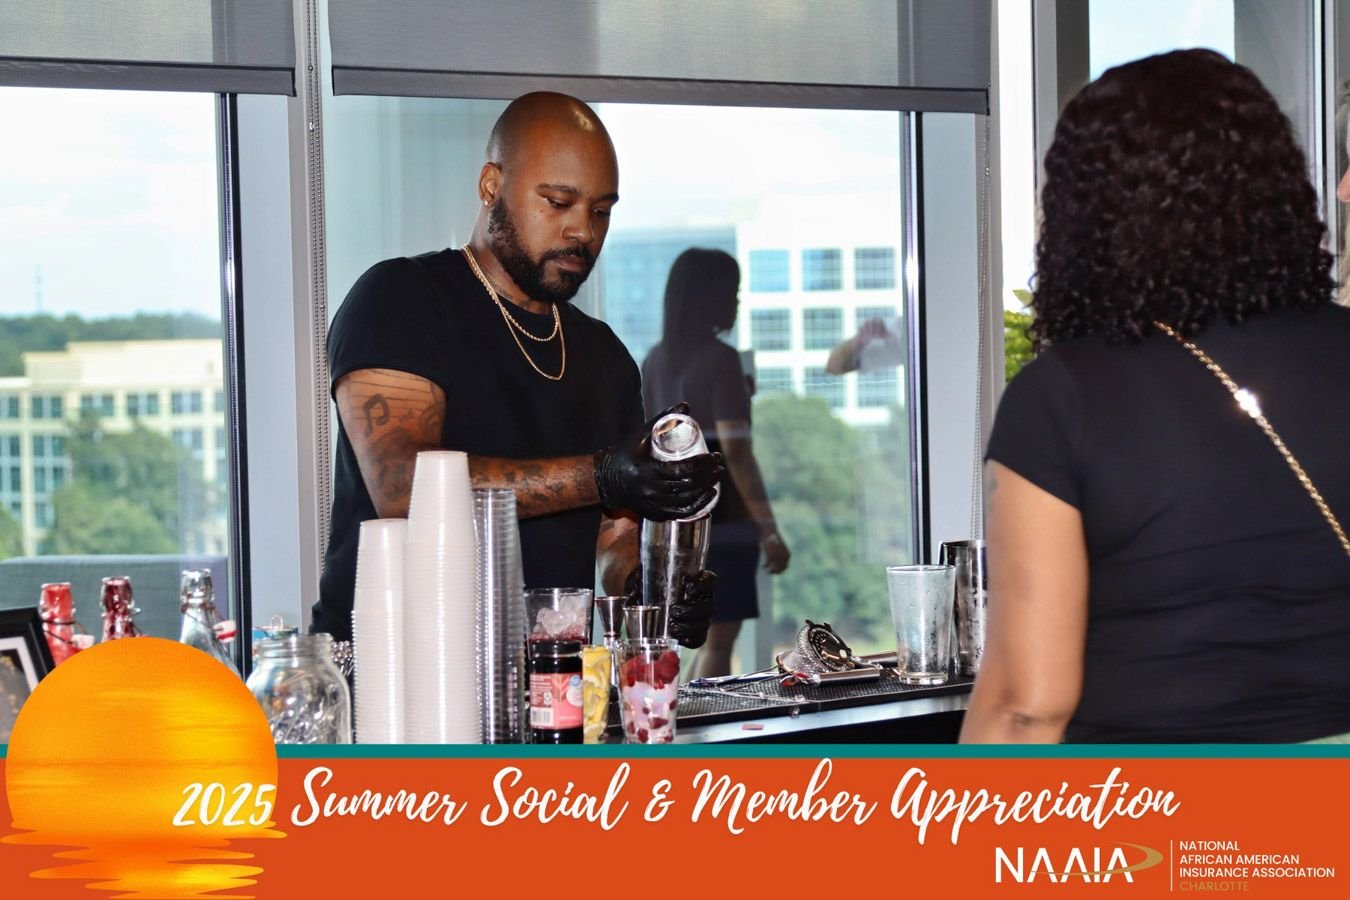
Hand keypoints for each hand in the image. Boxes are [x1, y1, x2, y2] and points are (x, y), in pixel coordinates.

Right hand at [594, 403, 723, 519]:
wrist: (605, 481)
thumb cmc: (624, 455)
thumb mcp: (641, 436)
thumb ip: (663, 420)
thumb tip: (685, 405)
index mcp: (647, 470)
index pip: (681, 469)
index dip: (701, 464)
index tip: (714, 456)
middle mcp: (650, 490)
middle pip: (686, 486)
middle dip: (707, 476)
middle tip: (718, 466)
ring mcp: (652, 504)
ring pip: (685, 501)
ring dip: (705, 491)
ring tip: (716, 479)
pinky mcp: (654, 513)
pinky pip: (679, 513)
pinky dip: (696, 506)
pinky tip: (707, 497)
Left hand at [621, 566, 716, 648]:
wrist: (645, 599)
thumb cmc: (646, 586)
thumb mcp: (641, 580)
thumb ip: (637, 583)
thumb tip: (632, 597)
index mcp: (694, 581)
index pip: (709, 580)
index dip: (705, 584)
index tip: (689, 585)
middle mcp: (701, 599)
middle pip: (708, 606)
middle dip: (692, 611)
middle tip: (674, 612)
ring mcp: (699, 616)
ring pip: (705, 623)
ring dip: (689, 627)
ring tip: (672, 628)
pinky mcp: (694, 632)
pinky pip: (699, 639)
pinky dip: (692, 640)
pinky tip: (681, 640)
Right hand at [760, 532, 789, 574]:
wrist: (770, 531)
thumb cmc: (773, 539)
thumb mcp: (778, 548)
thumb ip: (779, 555)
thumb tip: (774, 564)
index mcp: (787, 554)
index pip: (785, 567)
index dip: (780, 570)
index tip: (775, 572)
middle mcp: (784, 556)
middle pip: (780, 569)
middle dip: (775, 572)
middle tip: (770, 572)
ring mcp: (777, 556)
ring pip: (774, 568)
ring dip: (770, 570)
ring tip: (766, 571)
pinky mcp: (771, 555)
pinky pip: (768, 564)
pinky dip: (766, 566)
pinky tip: (763, 566)